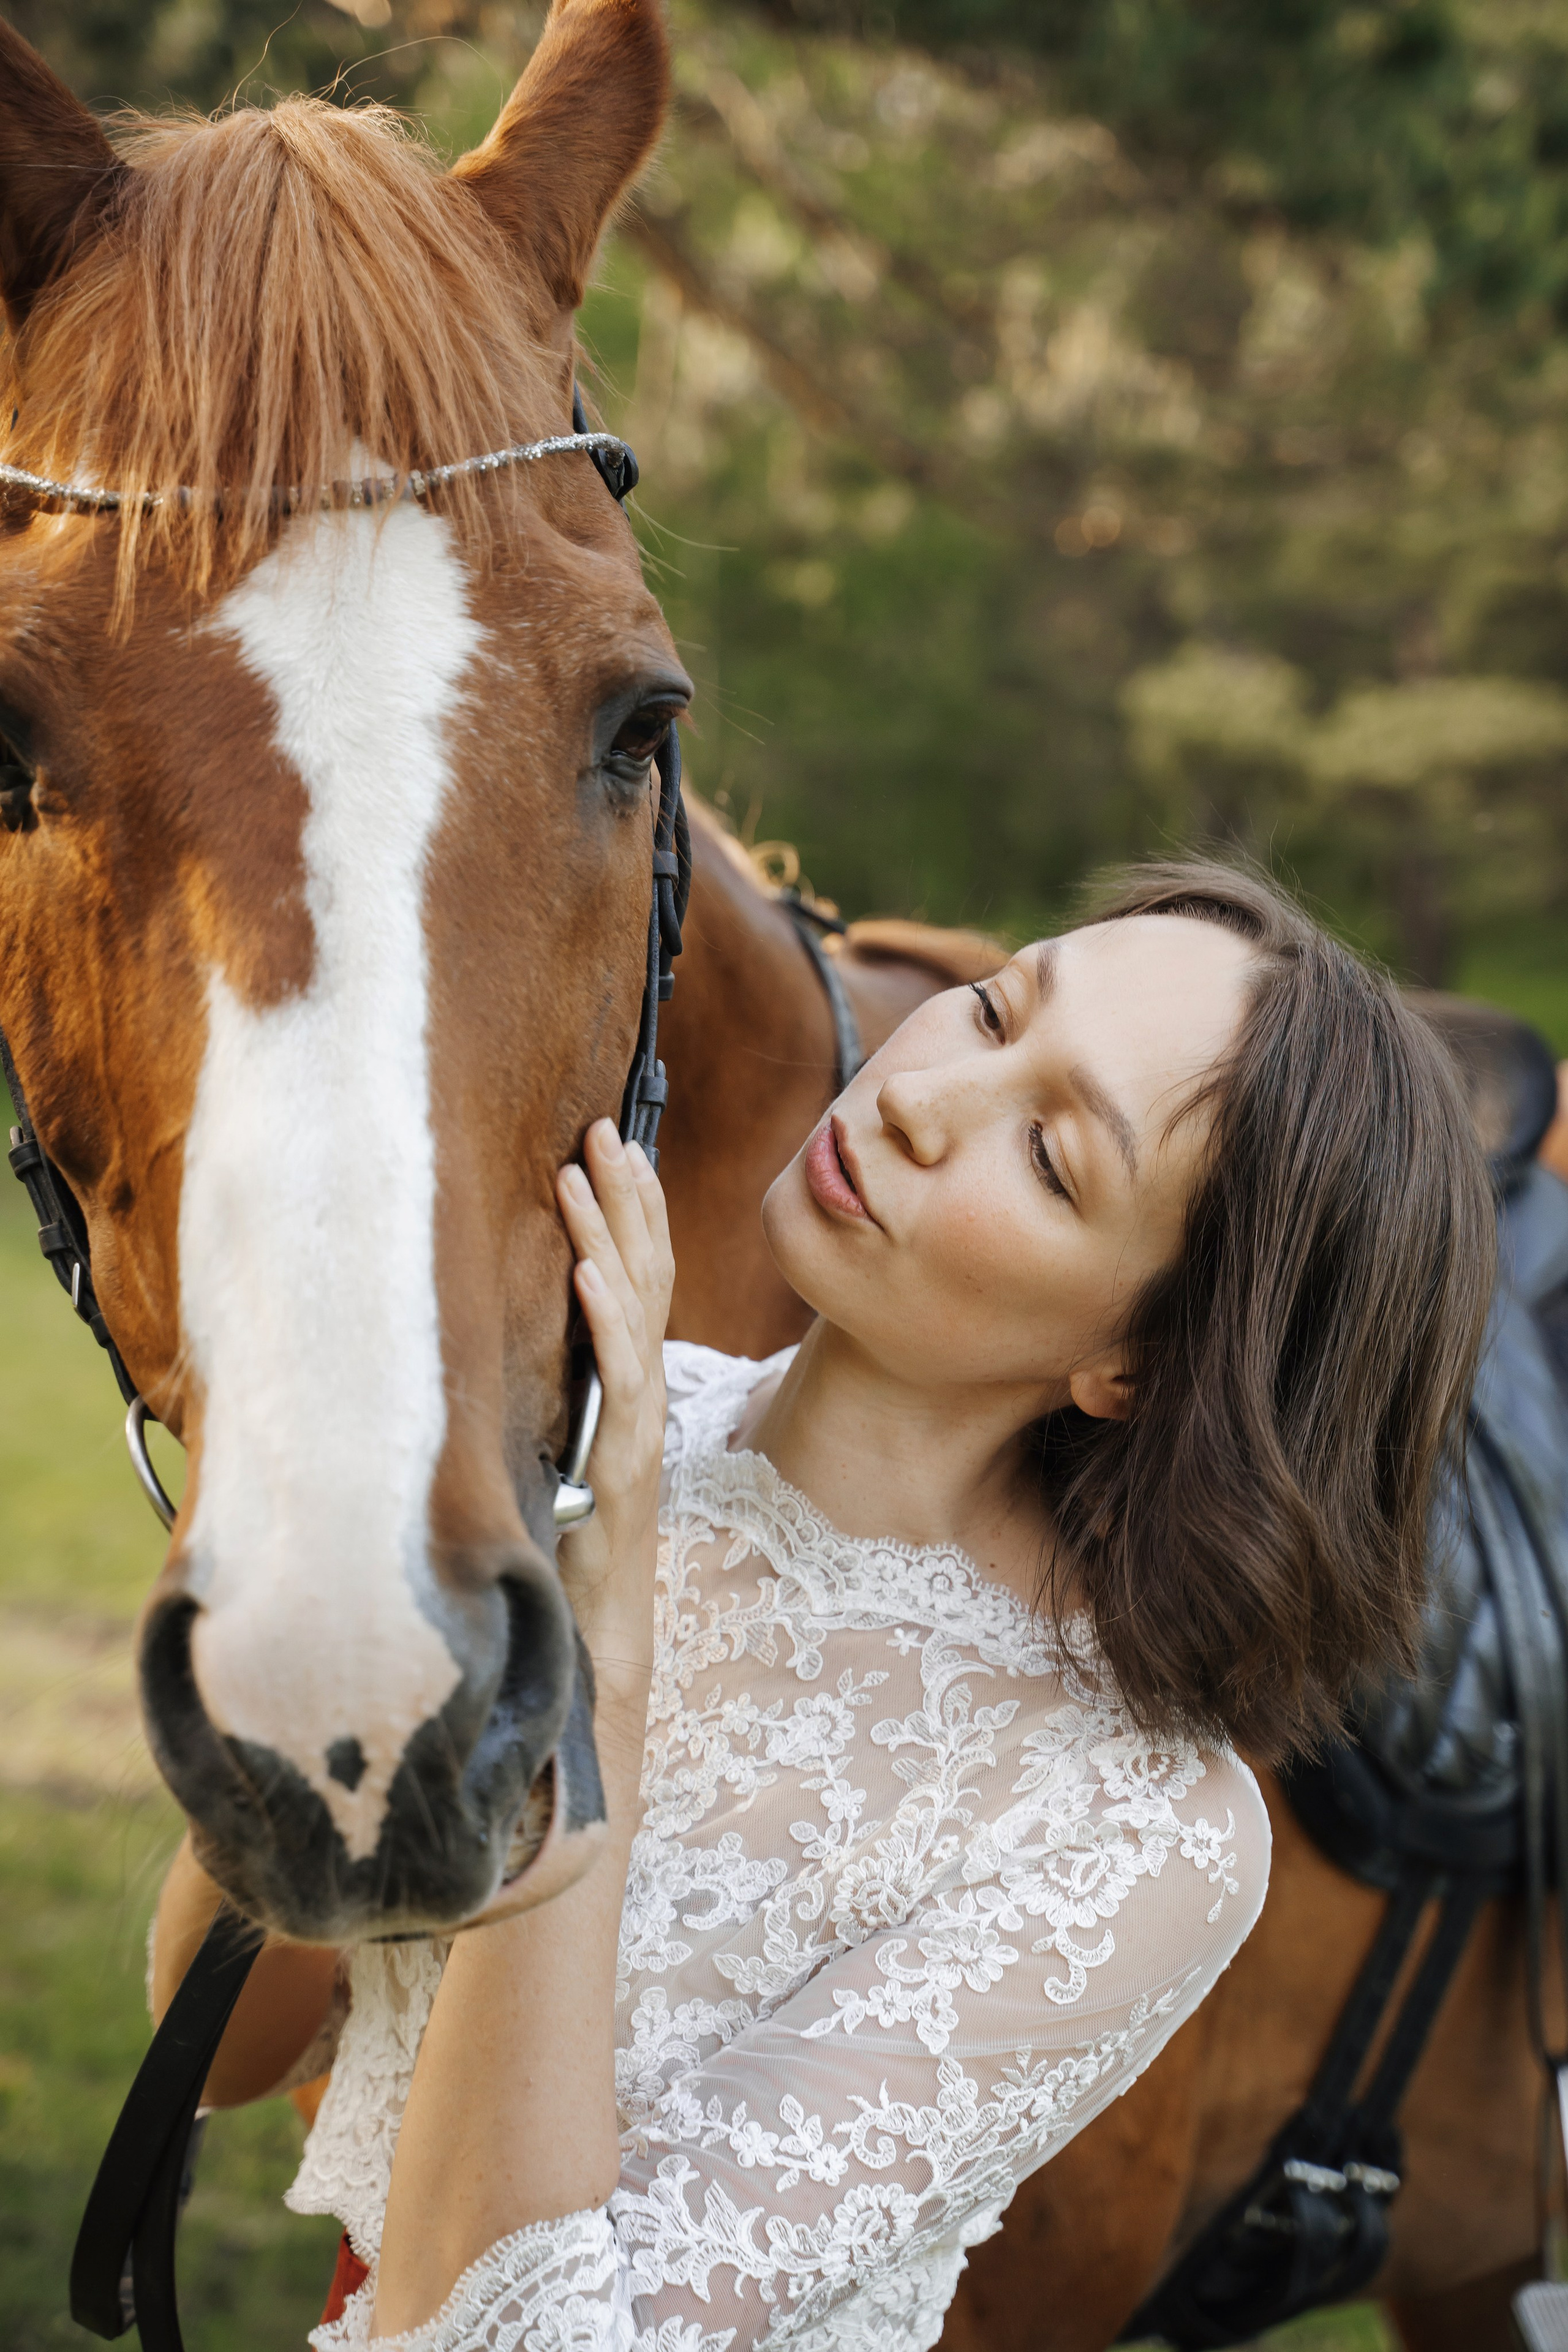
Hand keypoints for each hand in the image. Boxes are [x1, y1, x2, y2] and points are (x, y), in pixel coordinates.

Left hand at [554, 1120, 672, 1670]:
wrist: (600, 1633)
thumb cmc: (576, 1544)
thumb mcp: (560, 1445)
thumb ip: (562, 1388)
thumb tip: (519, 1328)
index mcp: (630, 1385)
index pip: (643, 1277)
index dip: (634, 1208)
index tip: (616, 1144)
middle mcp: (644, 1395)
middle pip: (649, 1275)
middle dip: (628, 1196)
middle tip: (605, 1128)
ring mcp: (640, 1428)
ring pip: (638, 1314)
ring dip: (611, 1236)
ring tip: (583, 1174)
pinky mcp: (623, 1466)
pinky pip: (621, 1382)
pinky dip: (607, 1321)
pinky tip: (586, 1273)